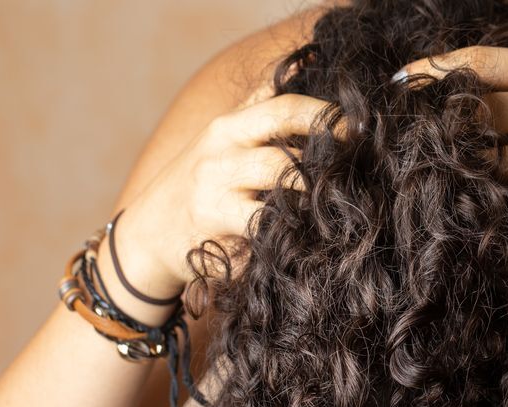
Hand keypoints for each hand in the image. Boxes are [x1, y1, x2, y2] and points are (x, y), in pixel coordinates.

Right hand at [117, 92, 340, 293]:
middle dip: (327, 156)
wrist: (148, 235)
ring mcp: (216, 186)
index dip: (326, 116)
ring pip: (281, 182)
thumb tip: (305, 70)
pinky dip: (291, 228)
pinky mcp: (215, 222)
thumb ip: (259, 112)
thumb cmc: (199, 185)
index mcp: (230, 126)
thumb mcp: (224, 142)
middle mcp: (221, 150)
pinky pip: (265, 223)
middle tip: (359, 168)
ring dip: (314, 195)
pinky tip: (307, 234)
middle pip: (286, 144)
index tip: (359, 128)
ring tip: (337, 202)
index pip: (285, 107)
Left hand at [394, 45, 507, 234]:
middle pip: (480, 115)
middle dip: (442, 130)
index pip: (483, 64)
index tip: (401, 84)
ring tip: (448, 184)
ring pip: (496, 167)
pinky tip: (496, 221)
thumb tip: (485, 50)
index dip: (434, 73)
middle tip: (413, 143)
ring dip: (469, 177)